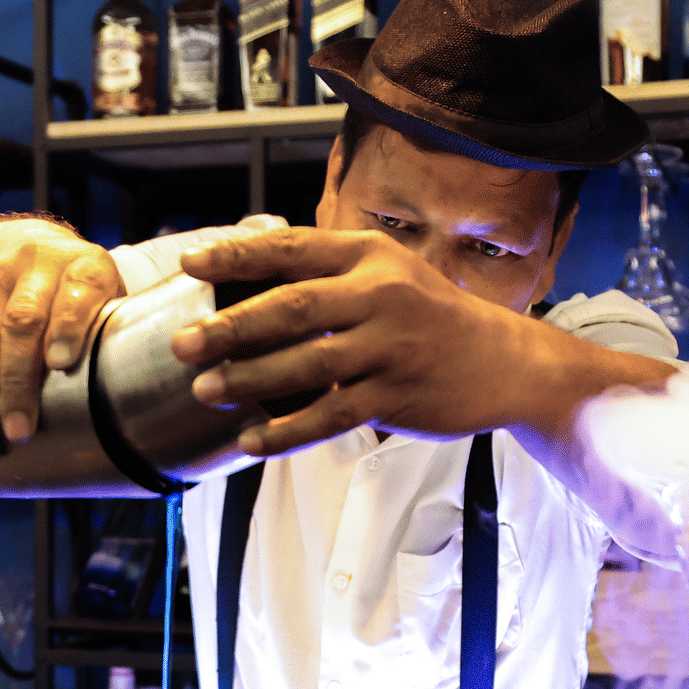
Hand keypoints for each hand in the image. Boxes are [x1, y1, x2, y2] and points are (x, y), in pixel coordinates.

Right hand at [0, 218, 122, 468]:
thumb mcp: (106, 295)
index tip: (61, 363)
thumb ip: (111, 334)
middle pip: (18, 324)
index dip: (68, 326)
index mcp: (81, 265)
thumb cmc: (77, 290)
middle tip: (18, 432)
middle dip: (16, 383)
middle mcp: (31, 265)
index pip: (77, 290)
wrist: (19, 239)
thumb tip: (129, 405)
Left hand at [170, 226, 554, 455]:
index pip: (293, 248)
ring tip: (204, 390)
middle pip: (293, 308)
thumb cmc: (430, 316)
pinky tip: (252, 440)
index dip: (237, 255)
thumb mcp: (388, 274)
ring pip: (307, 363)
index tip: (190, 264)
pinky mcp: (396, 396)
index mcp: (369, 257)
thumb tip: (246, 278)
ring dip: (250, 379)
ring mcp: (389, 348)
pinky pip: (331, 416)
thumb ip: (328, 274)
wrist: (505, 361)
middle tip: (183, 343)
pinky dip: (288, 430)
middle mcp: (379, 295)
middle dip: (231, 327)